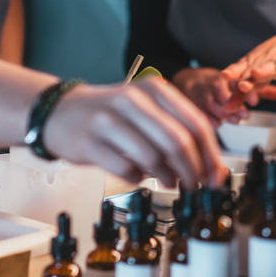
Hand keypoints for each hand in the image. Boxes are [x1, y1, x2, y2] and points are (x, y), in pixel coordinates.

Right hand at [43, 77, 225, 189]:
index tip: (216, 175)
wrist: (59, 112)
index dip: (210, 155)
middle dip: (193, 171)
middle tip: (197, 186)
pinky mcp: (90, 141)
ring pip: (153, 157)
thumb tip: (212, 168)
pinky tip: (139, 177)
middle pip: (177, 142)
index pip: (195, 124)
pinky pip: (125, 169)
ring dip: (167, 178)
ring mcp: (109, 120)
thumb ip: (178, 132)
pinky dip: (139, 179)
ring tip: (168, 182)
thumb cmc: (109, 115)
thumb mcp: (146, 111)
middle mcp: (132, 100)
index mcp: (153, 89)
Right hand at [173, 66, 259, 122]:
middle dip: (235, 105)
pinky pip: (201, 112)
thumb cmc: (222, 84)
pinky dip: (209, 118)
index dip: (246, 90)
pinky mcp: (196, 105)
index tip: (255, 100)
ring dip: (225, 114)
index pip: (237, 82)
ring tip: (236, 121)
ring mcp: (204, 95)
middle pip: (225, 94)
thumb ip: (263, 89)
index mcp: (228, 78)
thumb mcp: (241, 83)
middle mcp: (215, 85)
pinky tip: (218, 124)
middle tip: (246, 115)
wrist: (191, 82)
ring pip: (214, 105)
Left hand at [220, 33, 275, 101]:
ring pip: (268, 67)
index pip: (238, 68)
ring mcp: (275, 62)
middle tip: (241, 86)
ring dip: (262, 70)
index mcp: (248, 65)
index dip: (231, 72)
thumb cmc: (265, 65)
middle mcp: (259, 63)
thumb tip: (226, 110)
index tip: (224, 75)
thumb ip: (238, 95)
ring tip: (255, 73)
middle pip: (251, 70)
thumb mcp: (251, 79)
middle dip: (246, 78)